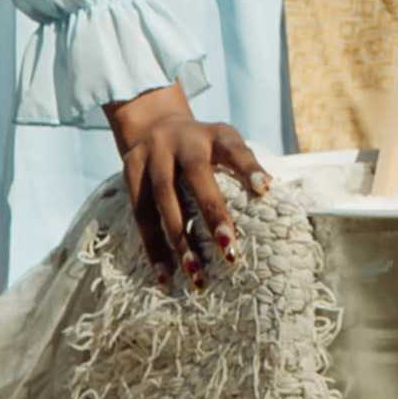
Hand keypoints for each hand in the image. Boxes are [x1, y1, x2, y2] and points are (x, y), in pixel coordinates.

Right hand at [102, 86, 267, 287]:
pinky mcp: (131, 171)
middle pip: (197, 174)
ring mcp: (152, 154)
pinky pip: (140, 214)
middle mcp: (181, 140)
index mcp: (212, 135)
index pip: (234, 148)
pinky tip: (164, 275)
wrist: (154, 123)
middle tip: (229, 251)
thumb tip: (267, 191)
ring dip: (179, 240)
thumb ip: (244, 164)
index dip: (249, 169)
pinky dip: (152, 246)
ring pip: (163, 198)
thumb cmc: (202, 145)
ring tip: (196, 274)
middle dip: (212, 213)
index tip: (264, 190)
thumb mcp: (225, 143)